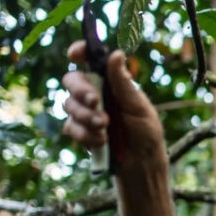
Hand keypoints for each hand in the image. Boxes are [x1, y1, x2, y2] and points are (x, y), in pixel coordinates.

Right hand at [61, 41, 165, 169]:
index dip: (80, 52)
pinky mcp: (79, 131)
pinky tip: (102, 141)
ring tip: (105, 126)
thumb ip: (123, 83)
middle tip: (95, 101)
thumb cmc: (146, 131)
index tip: (74, 54)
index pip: (90, 60)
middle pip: (71, 80)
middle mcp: (93, 92)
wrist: (142, 163)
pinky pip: (71, 127)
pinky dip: (86, 134)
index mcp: (110, 81)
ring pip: (69, 105)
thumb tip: (117, 54)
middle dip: (81, 91)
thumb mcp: (138, 107)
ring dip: (87, 116)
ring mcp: (83, 112)